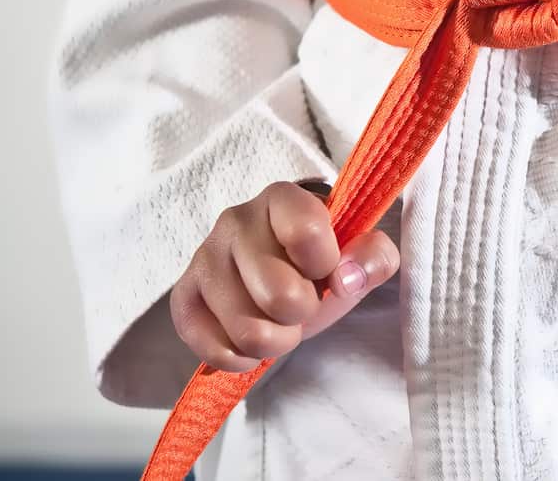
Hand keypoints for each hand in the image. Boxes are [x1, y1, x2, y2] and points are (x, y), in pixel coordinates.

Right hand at [169, 180, 399, 371]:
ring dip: (275, 340)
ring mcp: (203, 258)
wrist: (281, 281)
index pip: (307, 231)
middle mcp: (235, 219)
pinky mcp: (183, 297)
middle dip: (302, 312)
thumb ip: (374, 256)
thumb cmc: (320, 264)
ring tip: (278, 321)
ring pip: (247, 330)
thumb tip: (347, 277)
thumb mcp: (358, 256)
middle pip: (279, 294)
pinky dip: (240, 358)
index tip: (325, 268)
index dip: (325, 264)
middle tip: (302, 302)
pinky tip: (249, 341)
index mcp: (282, 198)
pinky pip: (211, 347)